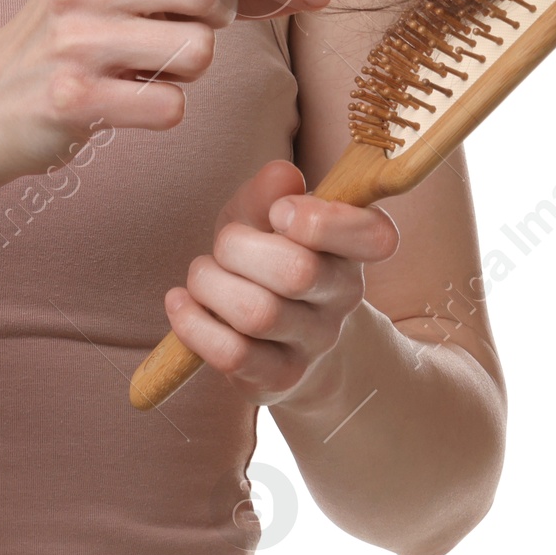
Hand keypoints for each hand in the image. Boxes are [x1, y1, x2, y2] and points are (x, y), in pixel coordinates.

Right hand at [0, 0, 330, 179]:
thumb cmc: (78, 35)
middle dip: (222, 19)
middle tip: (188, 31)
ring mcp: (75, 39)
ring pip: (197, 52)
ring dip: (188, 70)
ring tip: (144, 66)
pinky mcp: (72, 98)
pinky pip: (170, 107)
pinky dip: (162, 108)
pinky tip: (127, 100)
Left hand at [163, 159, 400, 407]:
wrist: (277, 335)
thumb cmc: (266, 254)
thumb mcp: (263, 213)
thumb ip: (269, 191)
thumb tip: (283, 175)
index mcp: (352, 246)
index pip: (374, 236)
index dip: (323, 220)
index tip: (280, 213)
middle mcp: (344, 297)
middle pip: (297, 272)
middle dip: (237, 248)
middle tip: (223, 246)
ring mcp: (315, 343)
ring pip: (258, 314)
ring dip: (210, 283)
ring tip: (202, 275)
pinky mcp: (280, 379)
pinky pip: (234, 355)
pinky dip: (194, 323)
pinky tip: (181, 303)